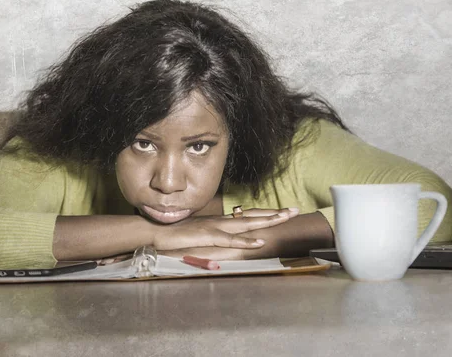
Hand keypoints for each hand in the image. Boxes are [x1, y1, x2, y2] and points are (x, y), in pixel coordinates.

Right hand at [151, 207, 298, 250]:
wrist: (157, 232)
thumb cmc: (177, 234)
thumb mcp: (200, 234)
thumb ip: (213, 236)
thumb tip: (225, 237)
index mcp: (221, 221)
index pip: (248, 215)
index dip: (266, 213)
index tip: (283, 211)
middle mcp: (222, 221)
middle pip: (253, 216)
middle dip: (275, 214)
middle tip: (295, 210)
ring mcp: (216, 228)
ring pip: (247, 224)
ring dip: (266, 221)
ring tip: (284, 218)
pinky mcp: (208, 237)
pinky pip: (230, 240)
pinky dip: (245, 241)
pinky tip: (259, 242)